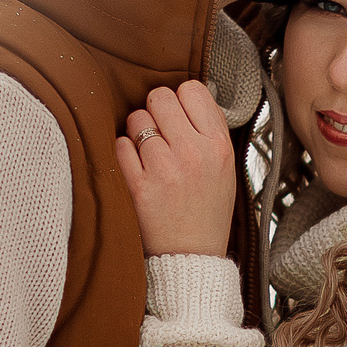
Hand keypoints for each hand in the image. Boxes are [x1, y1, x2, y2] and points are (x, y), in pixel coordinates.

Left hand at [117, 80, 236, 255]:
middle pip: (160, 98)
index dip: (181, 98)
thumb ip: (210, 130)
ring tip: (149, 152)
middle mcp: (193, 153)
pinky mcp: (139, 187)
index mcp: (218, 145)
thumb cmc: (208, 212)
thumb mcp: (226, 168)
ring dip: (138, 132)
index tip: (179, 113)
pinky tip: (137, 166)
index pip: (192, 89)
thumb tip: (187, 97)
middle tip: (159, 130)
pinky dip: (124, 152)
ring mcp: (165, 169)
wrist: (193, 257)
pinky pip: (120, 145)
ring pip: (136, 119)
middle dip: (156, 110)